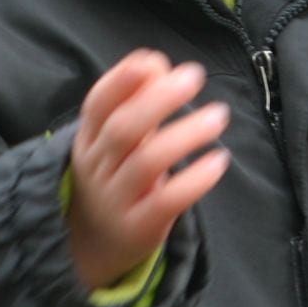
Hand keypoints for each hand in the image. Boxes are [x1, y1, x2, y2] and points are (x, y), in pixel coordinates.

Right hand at [68, 50, 231, 290]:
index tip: (151, 61)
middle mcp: (98, 167)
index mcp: (89, 139)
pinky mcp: (138, 227)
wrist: (92, 245)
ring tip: (218, 116)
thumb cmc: (115, 176)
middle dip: (158, 100)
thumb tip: (157, 62)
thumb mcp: (116, 141)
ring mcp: (116, 199)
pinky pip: (166, 201)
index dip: (120, 81)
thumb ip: (135, 102)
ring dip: (184, 135)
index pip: (97, 105)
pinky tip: (218, 161)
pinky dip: (193, 180)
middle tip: (194, 76)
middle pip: (122, 130)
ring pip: (146, 163)